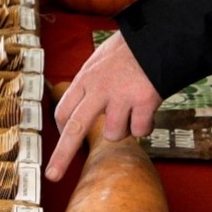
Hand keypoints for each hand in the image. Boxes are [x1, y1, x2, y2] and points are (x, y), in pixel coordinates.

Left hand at [46, 33, 160, 180]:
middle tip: (52, 175)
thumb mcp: (100, 60)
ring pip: (115, 134)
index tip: (63, 140)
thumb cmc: (130, 49)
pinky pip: (140, 131)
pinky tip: (149, 110)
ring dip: (124, 129)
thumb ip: (91, 84)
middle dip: (62, 156)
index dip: (62, 130)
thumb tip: (82, 107)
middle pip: (74, 128)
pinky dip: (145, 125)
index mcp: (86, 77)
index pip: (63, 110)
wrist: (159, 36)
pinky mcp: (143, 102)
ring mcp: (121, 96)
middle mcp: (99, 88)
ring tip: (133, 109)